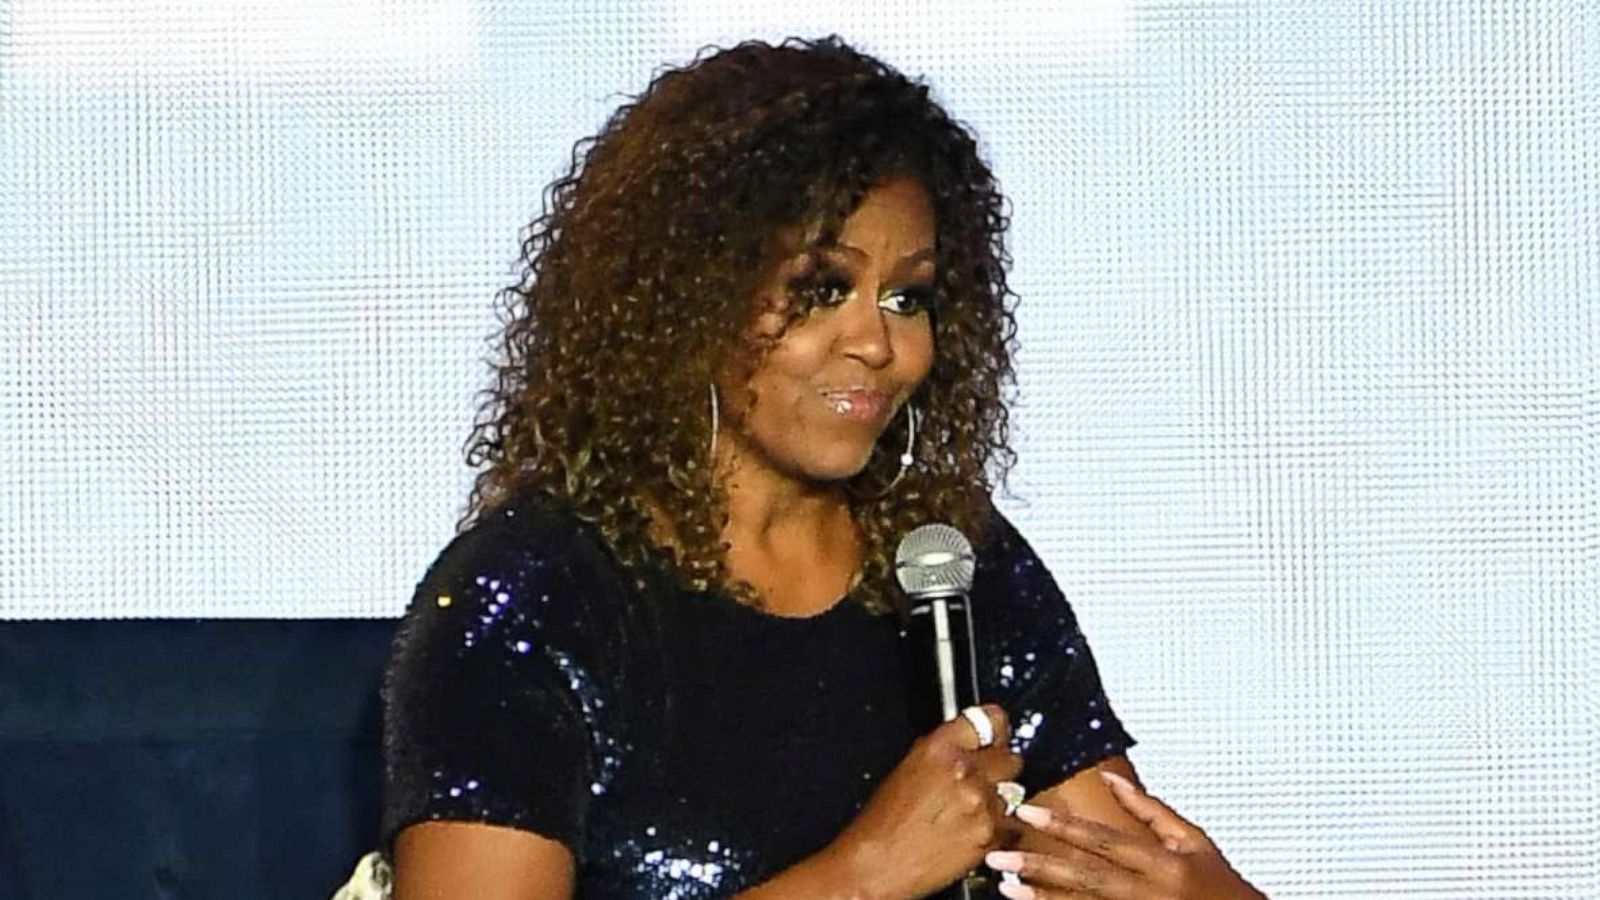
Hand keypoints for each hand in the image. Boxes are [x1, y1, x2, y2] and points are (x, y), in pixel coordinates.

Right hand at [819, 704, 1023, 899]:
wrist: (878, 866)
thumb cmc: (883, 823)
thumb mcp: (907, 769)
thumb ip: (943, 752)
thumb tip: (967, 743)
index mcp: (939, 748)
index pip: (990, 720)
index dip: (996, 728)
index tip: (998, 734)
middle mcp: (963, 771)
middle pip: (1010, 757)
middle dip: (1001, 768)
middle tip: (985, 781)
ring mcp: (980, 803)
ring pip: (1013, 793)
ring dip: (997, 802)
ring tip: (968, 814)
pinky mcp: (990, 834)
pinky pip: (1010, 824)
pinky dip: (997, 829)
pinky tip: (971, 832)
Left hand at [982, 770, 1265, 899]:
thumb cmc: (1223, 887)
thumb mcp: (1196, 842)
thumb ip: (1153, 811)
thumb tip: (1111, 778)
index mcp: (1164, 862)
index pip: (1105, 839)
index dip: (1064, 826)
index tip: (1028, 811)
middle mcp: (1149, 892)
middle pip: (1085, 876)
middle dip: (1039, 864)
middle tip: (998, 854)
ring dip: (1042, 897)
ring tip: (1005, 885)